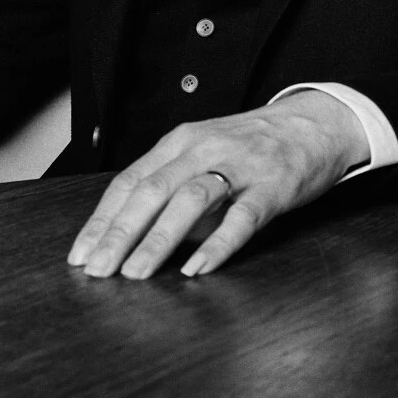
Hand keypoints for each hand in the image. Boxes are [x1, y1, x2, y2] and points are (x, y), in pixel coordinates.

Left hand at [66, 90, 367, 278]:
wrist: (316, 122)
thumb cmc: (253, 146)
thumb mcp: (205, 152)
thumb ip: (172, 185)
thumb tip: (130, 236)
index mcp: (181, 142)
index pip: (130, 181)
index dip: (102, 220)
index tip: (81, 255)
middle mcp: (205, 149)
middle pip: (152, 190)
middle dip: (120, 234)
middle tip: (98, 272)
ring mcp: (241, 165)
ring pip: (191, 200)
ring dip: (158, 240)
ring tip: (136, 274)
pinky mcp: (274, 185)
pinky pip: (242, 216)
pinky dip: (217, 244)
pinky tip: (198, 268)